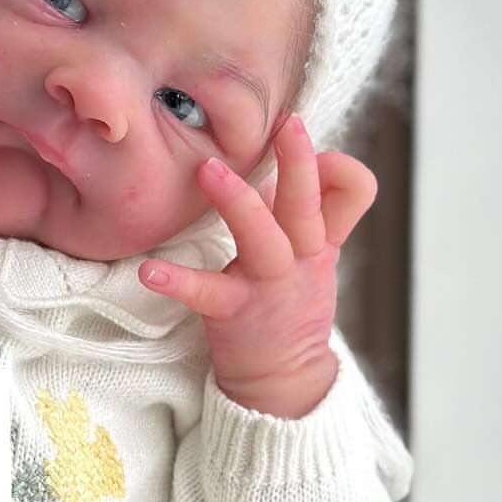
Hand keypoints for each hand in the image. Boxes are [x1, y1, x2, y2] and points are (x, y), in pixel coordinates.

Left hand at [138, 116, 377, 417]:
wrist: (283, 377)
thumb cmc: (292, 302)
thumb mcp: (318, 252)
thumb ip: (318, 205)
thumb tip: (307, 156)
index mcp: (319, 239)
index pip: (352, 192)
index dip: (337, 168)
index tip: (309, 145)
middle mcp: (300, 258)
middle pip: (307, 206)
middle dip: (299, 164)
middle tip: (288, 124)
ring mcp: (267, 284)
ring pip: (264, 237)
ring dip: (239, 202)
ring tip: (208, 169)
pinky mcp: (233, 310)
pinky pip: (205, 292)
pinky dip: (177, 281)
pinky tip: (149, 271)